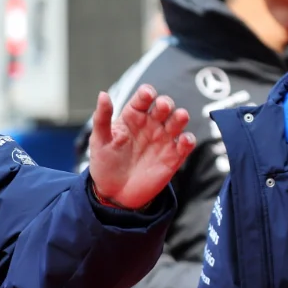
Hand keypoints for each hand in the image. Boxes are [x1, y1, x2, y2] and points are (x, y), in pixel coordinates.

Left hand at [86, 86, 195, 211]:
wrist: (115, 193)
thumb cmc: (105, 163)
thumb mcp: (99, 140)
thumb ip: (102, 118)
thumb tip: (103, 94)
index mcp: (133, 116)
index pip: (143, 99)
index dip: (146, 93)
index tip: (147, 95)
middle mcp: (151, 124)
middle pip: (164, 106)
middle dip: (165, 103)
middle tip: (162, 107)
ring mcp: (163, 139)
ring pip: (178, 121)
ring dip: (180, 117)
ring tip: (180, 117)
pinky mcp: (173, 156)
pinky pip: (186, 144)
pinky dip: (188, 140)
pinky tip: (184, 140)